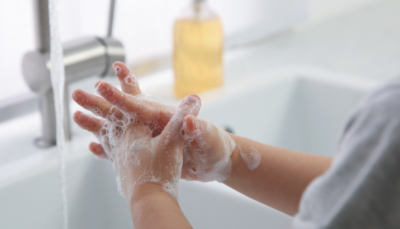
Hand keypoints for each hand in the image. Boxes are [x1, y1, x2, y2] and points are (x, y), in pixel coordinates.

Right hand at [72, 62, 235, 183]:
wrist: (217, 160)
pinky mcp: (150, 152)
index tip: (101, 85)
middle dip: (99, 102)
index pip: (139, 104)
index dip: (120, 95)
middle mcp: (154, 124)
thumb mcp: (209, 137)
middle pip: (121, 111)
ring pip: (117, 128)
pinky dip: (108, 147)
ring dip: (97, 123)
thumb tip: (190, 121)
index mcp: (165, 117)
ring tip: (75, 116)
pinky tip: (94, 146)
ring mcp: (150, 138)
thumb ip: (199, 129)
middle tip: (76, 93)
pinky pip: (123, 148)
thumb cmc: (216, 145)